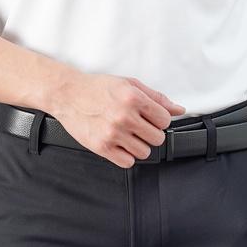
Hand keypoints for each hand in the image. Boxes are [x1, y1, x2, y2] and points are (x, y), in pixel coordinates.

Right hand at [49, 72, 185, 167]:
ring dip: (139, 145)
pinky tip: (119, 143)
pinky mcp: (102, 147)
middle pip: (157, 138)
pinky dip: (126, 155)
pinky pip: (128, 162)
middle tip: (139, 126)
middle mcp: (124, 116)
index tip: (151, 117)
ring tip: (128, 134)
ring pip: (144, 152)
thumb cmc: (97, 88)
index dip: (160, 119)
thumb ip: (156, 97)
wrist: (68, 95)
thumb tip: (178, 109)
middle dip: (150, 132)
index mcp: (133, 98)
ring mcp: (113, 133)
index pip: (165, 119)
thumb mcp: (129, 84)